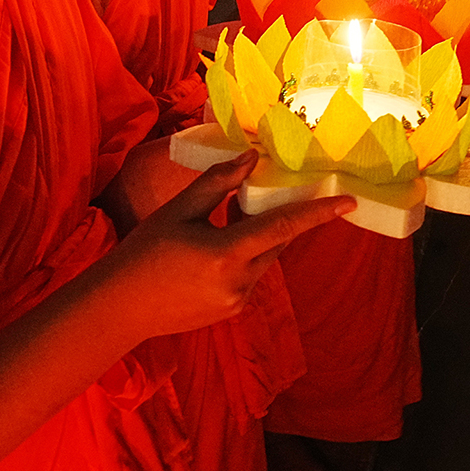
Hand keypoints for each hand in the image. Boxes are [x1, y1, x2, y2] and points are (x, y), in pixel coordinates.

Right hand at [102, 151, 353, 336]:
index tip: (348, 202)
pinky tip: (211, 250)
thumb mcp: (179, 211)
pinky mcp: (231, 311)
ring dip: (256, 237)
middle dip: (276, 217)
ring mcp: (237, 301)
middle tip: (257, 194)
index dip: (318, 213)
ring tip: (223, 220)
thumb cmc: (145, 252)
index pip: (284, 227)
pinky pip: (249, 276)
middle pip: (276, 242)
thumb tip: (251, 159)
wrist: (121, 306)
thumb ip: (218, 184)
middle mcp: (240, 282)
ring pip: (263, 260)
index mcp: (228, 254)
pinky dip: (243, 256)